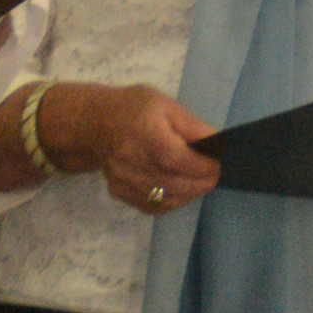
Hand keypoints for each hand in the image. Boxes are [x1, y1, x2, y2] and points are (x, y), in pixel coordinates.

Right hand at [47, 82, 219, 213]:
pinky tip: (180, 188)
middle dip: (203, 182)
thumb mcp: (166, 106)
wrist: (92, 124)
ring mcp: (124, 181)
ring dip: (190, 193)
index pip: (181, 161)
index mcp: (146, 137)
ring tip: (200, 180)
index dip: (205, 166)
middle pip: (177, 185)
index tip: (220, 163)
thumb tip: (218, 144)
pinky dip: (173, 200)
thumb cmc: (133, 109)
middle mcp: (132, 163)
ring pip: (167, 200)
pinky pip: (153, 206)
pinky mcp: (120, 192)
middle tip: (215, 174)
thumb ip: (193, 126)